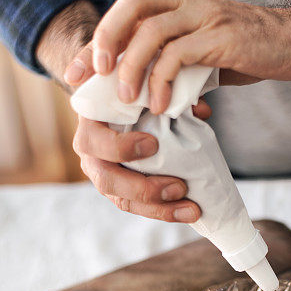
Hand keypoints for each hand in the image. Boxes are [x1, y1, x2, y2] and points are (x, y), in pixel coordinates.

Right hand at [65, 42, 209, 223]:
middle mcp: (91, 154)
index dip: (121, 148)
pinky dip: (165, 211)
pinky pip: (140, 207)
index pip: (94, 142)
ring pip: (125, 201)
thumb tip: (201, 110)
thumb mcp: (138, 78)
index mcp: (89, 124)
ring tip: (192, 210)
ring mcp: (105, 174)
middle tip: (179, 187)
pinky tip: (189, 211)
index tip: (153, 144)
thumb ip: (163, 86)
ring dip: (160, 209)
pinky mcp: (121, 190)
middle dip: (144, 188)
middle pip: (108, 181)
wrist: (116, 96)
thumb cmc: (128, 86)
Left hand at [90, 0, 290, 113]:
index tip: (77, 71)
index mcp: (182, 5)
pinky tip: (160, 106)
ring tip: (126, 101)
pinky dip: (162, 81)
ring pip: (152, 31)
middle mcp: (190, 4)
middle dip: (106, 40)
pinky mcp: (223, 37)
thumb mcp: (210, 55)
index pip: (129, 10)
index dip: (100, 38)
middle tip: (94, 77)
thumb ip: (182, 65)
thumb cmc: (255, 52)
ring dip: (132, 67)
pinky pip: (180, 55)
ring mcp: (206, 17)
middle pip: (132, 6)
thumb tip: (155, 95)